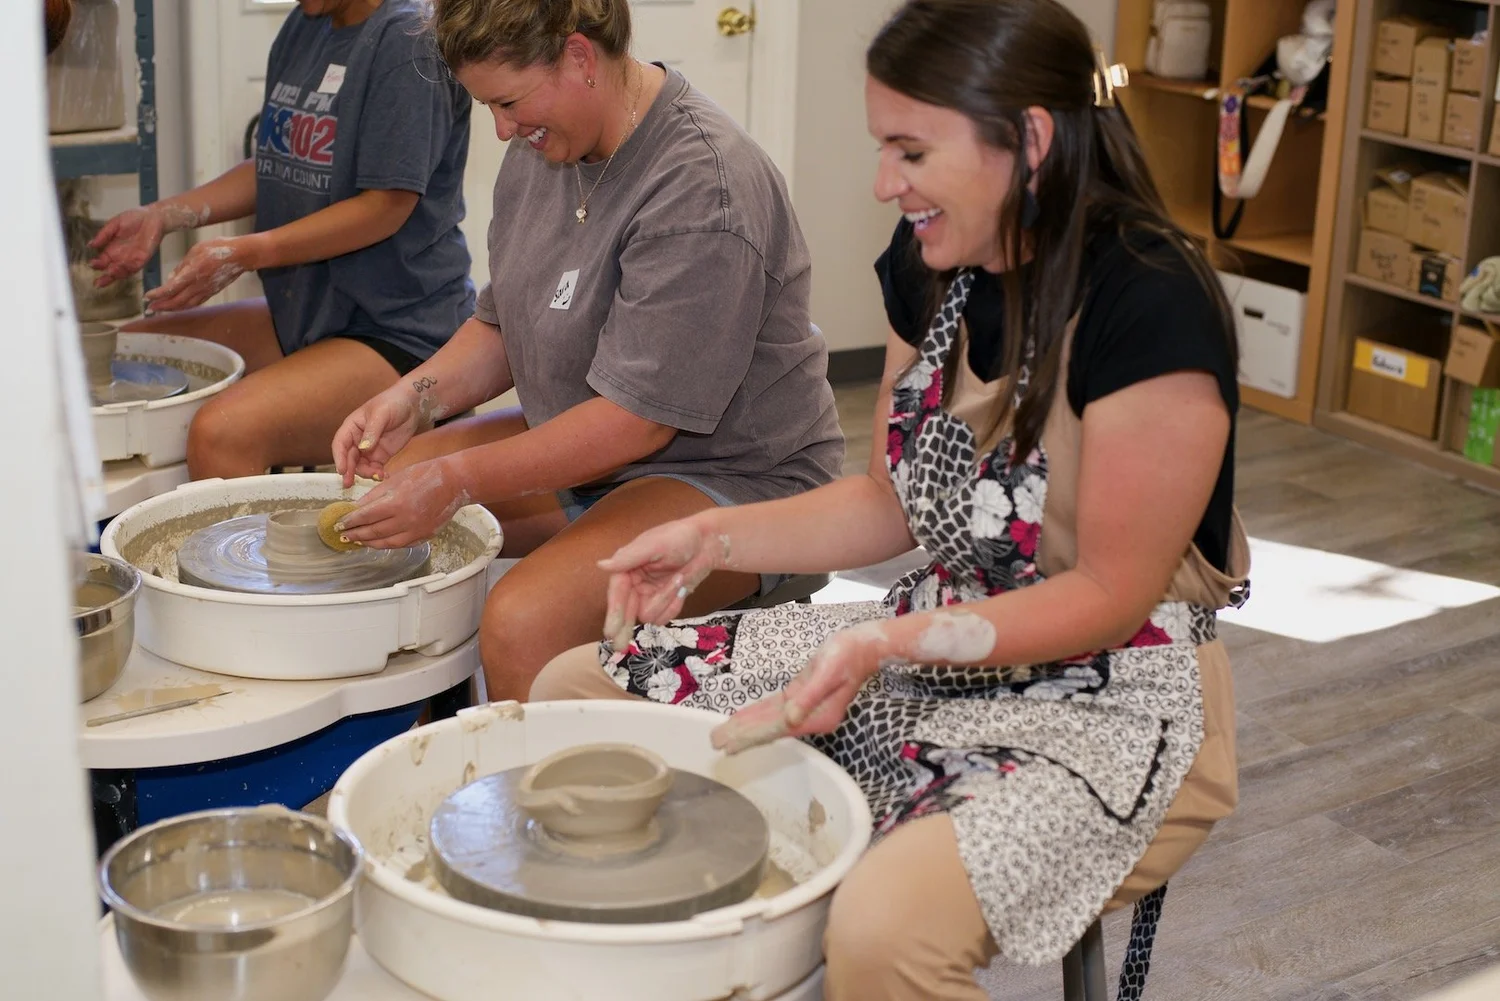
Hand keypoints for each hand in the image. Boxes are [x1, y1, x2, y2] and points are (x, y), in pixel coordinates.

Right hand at [88, 206, 167, 286]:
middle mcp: (121, 256)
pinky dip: (127, 270)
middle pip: (111, 270)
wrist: (153, 216)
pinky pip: (135, 267)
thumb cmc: (134, 218)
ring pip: (123, 271)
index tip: (91, 264)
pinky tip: (121, 271)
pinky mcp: (143, 258)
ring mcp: (132, 258)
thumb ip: (104, 234)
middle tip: (97, 283)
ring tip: (108, 276)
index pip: (103, 260)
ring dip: (116, 275)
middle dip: (105, 277)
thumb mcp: (115, 224)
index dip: (97, 264)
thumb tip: (90, 244)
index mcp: (112, 248)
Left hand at [143, 236, 256, 311]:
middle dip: (162, 306)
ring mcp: (207, 290)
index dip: (158, 294)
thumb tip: (171, 278)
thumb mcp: (195, 250)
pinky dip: (185, 307)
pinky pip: (196, 303)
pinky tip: (179, 306)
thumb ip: (182, 265)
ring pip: (186, 305)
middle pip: (177, 301)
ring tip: (161, 309)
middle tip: (149, 309)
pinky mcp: (212, 292)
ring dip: (172, 309)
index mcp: (193, 272)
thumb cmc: (219, 248)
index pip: (171, 288)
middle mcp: (199, 285)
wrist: (242, 255)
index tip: (147, 296)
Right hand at [332, 385, 422, 487]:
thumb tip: (363, 448)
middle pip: (349, 458)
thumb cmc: (393, 402)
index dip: (339, 458)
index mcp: (351, 427)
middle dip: (349, 471)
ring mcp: (369, 448)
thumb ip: (372, 432)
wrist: (412, 404)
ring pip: (361, 466)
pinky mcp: (381, 455)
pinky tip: (384, 476)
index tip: (341, 470)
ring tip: (378, 475)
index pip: (340, 444)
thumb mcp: (381, 414)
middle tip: (350, 484)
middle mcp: (357, 439)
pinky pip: (375, 468)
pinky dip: (377, 474)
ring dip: (366, 473)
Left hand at [336, 457, 469, 548]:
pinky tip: (378, 542)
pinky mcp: (425, 536)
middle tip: (343, 535)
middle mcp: (405, 520)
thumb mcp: (395, 479)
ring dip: (369, 543)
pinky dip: (387, 545)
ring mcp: (416, 530)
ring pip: (386, 543)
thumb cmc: (425, 474)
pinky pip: (401, 544)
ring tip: (358, 541)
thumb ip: (375, 495)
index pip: (365, 516)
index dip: (350, 521)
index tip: (339, 523)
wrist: (455, 482)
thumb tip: (357, 508)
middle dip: (356, 534)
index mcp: (396, 502)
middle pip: (373, 532)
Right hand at [597, 519, 728, 649]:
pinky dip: (674, 606)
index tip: (610, 632)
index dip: (613, 613)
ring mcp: (648, 596)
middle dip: (623, 628)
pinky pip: (663, 617)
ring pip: (647, 615)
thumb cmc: (679, 537)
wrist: (707, 544)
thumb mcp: (654, 545)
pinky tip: (682, 589)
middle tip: (619, 647)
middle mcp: (634, 584)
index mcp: (626, 568)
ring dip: (664, 601)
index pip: (616, 593)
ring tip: (678, 580)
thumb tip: (601, 565)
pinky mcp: (663, 604)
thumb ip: (629, 557)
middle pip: (625, 613)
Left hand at [709, 622, 889, 753]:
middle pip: (770, 729)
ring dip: (746, 725)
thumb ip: (808, 697)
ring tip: (722, 734)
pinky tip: (741, 717)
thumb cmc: (848, 656)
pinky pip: (774, 708)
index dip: (752, 736)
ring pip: (769, 719)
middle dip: (743, 735)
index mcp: (817, 717)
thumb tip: (790, 719)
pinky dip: (757, 712)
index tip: (730, 744)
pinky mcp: (800, 694)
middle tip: (715, 742)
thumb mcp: (827, 673)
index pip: (777, 729)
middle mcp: (810, 717)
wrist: (864, 646)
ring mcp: (804, 707)